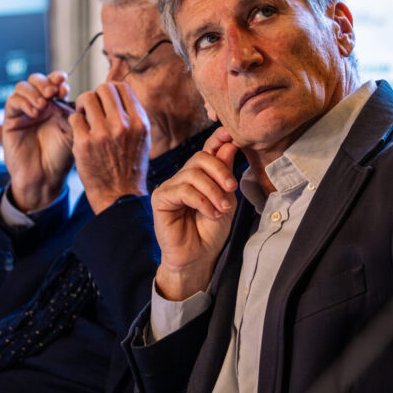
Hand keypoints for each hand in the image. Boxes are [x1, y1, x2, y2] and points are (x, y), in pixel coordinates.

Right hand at [3, 71, 74, 212]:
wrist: (45, 177)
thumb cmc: (61, 157)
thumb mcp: (74, 131)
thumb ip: (75, 112)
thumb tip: (81, 94)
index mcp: (55, 105)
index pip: (53, 82)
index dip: (57, 80)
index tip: (64, 88)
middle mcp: (39, 106)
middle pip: (36, 80)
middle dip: (44, 82)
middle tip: (52, 92)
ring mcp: (24, 112)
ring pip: (22, 87)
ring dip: (33, 92)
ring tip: (43, 105)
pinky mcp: (11, 121)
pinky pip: (12, 102)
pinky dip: (23, 102)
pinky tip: (34, 112)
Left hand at [69, 82, 150, 213]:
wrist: (119, 196)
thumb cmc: (129, 167)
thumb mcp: (142, 139)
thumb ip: (133, 116)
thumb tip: (118, 93)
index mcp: (139, 122)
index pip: (122, 87)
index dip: (111, 91)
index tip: (106, 102)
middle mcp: (123, 125)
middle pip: (104, 88)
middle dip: (96, 95)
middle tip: (92, 108)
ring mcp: (103, 133)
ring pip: (86, 98)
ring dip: (83, 105)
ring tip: (84, 116)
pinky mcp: (84, 142)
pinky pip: (74, 117)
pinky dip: (75, 122)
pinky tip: (80, 132)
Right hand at [152, 127, 238, 300]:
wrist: (198, 258)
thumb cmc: (211, 231)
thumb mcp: (226, 199)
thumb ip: (225, 174)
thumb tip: (229, 144)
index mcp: (200, 175)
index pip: (207, 150)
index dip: (217, 138)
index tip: (231, 134)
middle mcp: (183, 177)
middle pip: (201, 157)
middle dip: (220, 170)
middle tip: (231, 187)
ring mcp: (171, 186)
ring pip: (193, 174)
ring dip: (213, 192)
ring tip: (222, 209)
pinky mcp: (161, 198)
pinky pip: (183, 190)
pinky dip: (201, 201)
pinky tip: (210, 213)